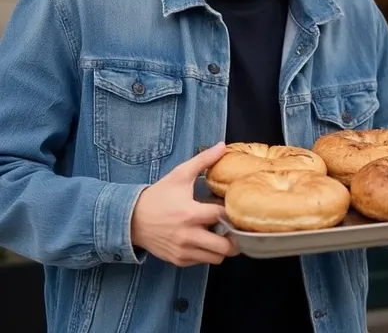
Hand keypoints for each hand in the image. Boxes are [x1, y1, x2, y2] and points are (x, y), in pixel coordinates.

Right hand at [131, 142, 238, 265]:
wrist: (132, 219)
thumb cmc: (159, 195)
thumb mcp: (180, 174)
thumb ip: (203, 160)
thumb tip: (222, 146)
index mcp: (190, 213)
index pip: (223, 217)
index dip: (233, 212)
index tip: (235, 208)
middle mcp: (188, 235)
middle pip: (225, 247)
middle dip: (234, 238)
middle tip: (234, 227)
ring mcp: (184, 251)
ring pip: (217, 258)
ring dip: (222, 247)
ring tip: (220, 233)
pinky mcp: (179, 260)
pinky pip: (203, 262)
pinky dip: (208, 253)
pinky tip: (205, 239)